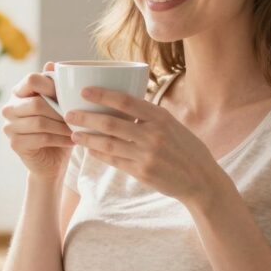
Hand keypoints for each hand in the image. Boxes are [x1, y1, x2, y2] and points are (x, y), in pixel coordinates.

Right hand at [1, 62, 73, 180]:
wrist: (53, 160)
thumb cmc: (58, 127)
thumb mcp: (61, 105)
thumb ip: (57, 86)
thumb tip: (53, 63)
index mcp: (19, 91)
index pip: (32, 79)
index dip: (52, 85)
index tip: (71, 95)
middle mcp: (10, 107)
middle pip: (37, 103)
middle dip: (61, 111)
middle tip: (79, 117)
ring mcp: (9, 126)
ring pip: (40, 122)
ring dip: (63, 127)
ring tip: (78, 130)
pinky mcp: (15, 143)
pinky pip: (40, 139)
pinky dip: (60, 140)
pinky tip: (73, 141)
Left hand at [65, 87, 226, 207]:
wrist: (201, 180)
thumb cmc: (187, 149)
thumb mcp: (173, 126)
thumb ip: (150, 116)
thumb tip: (123, 104)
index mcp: (161, 117)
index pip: (127, 101)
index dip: (103, 95)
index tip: (84, 91)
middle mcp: (153, 135)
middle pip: (111, 123)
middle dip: (86, 118)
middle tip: (68, 114)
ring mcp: (147, 155)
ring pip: (108, 144)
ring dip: (87, 139)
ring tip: (73, 135)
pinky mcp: (142, 172)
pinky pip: (114, 161)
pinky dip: (99, 154)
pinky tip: (90, 150)